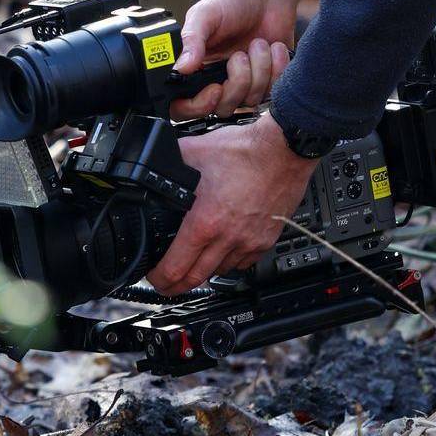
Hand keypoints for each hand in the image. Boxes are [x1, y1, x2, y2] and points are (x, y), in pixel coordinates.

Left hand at [148, 115, 317, 294]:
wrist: (284, 148)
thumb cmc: (244, 150)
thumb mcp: (193, 152)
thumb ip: (170, 162)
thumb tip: (151, 164)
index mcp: (204, 222)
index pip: (174, 268)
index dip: (159, 278)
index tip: (153, 276)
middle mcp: (226, 238)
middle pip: (195, 279)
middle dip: (176, 286)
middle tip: (167, 284)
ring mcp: (248, 242)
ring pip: (219, 272)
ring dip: (203, 271)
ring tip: (193, 264)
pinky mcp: (265, 240)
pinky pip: (243, 263)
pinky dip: (229, 262)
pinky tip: (222, 253)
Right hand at [169, 0, 318, 119]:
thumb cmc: (232, 1)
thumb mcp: (203, 16)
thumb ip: (191, 41)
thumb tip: (181, 68)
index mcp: (196, 70)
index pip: (185, 108)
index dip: (199, 106)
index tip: (214, 89)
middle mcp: (218, 82)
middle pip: (223, 108)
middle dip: (237, 82)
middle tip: (239, 55)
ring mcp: (244, 84)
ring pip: (250, 100)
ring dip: (259, 69)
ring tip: (257, 44)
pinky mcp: (269, 82)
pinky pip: (274, 91)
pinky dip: (277, 67)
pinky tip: (273, 48)